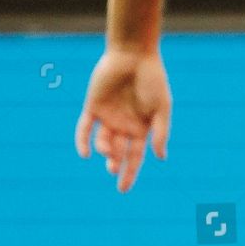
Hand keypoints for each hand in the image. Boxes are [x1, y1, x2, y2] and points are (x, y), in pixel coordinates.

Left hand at [75, 49, 171, 191]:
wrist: (133, 55)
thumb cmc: (152, 79)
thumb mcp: (162, 107)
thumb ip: (161, 132)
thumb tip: (160, 157)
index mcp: (142, 126)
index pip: (135, 156)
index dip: (130, 173)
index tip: (122, 190)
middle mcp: (124, 124)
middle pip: (117, 152)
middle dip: (115, 165)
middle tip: (113, 171)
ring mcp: (108, 116)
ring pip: (102, 142)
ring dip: (105, 150)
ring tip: (108, 151)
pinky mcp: (92, 108)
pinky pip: (84, 129)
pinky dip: (82, 142)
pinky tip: (85, 153)